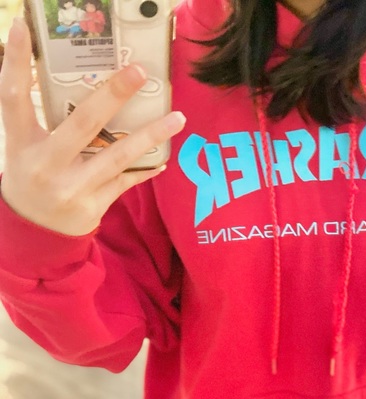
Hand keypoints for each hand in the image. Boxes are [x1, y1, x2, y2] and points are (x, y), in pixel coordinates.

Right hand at [0, 17, 185, 236]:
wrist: (35, 232)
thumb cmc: (34, 178)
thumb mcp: (26, 148)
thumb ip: (45, 121)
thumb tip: (82, 83)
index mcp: (21, 143)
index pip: (13, 96)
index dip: (13, 61)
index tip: (21, 26)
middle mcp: (45, 164)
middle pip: (82, 123)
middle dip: (113, 95)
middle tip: (139, 72)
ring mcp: (72, 188)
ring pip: (116, 156)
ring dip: (149, 135)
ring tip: (177, 118)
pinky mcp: (93, 206)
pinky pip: (126, 182)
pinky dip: (145, 170)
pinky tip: (164, 159)